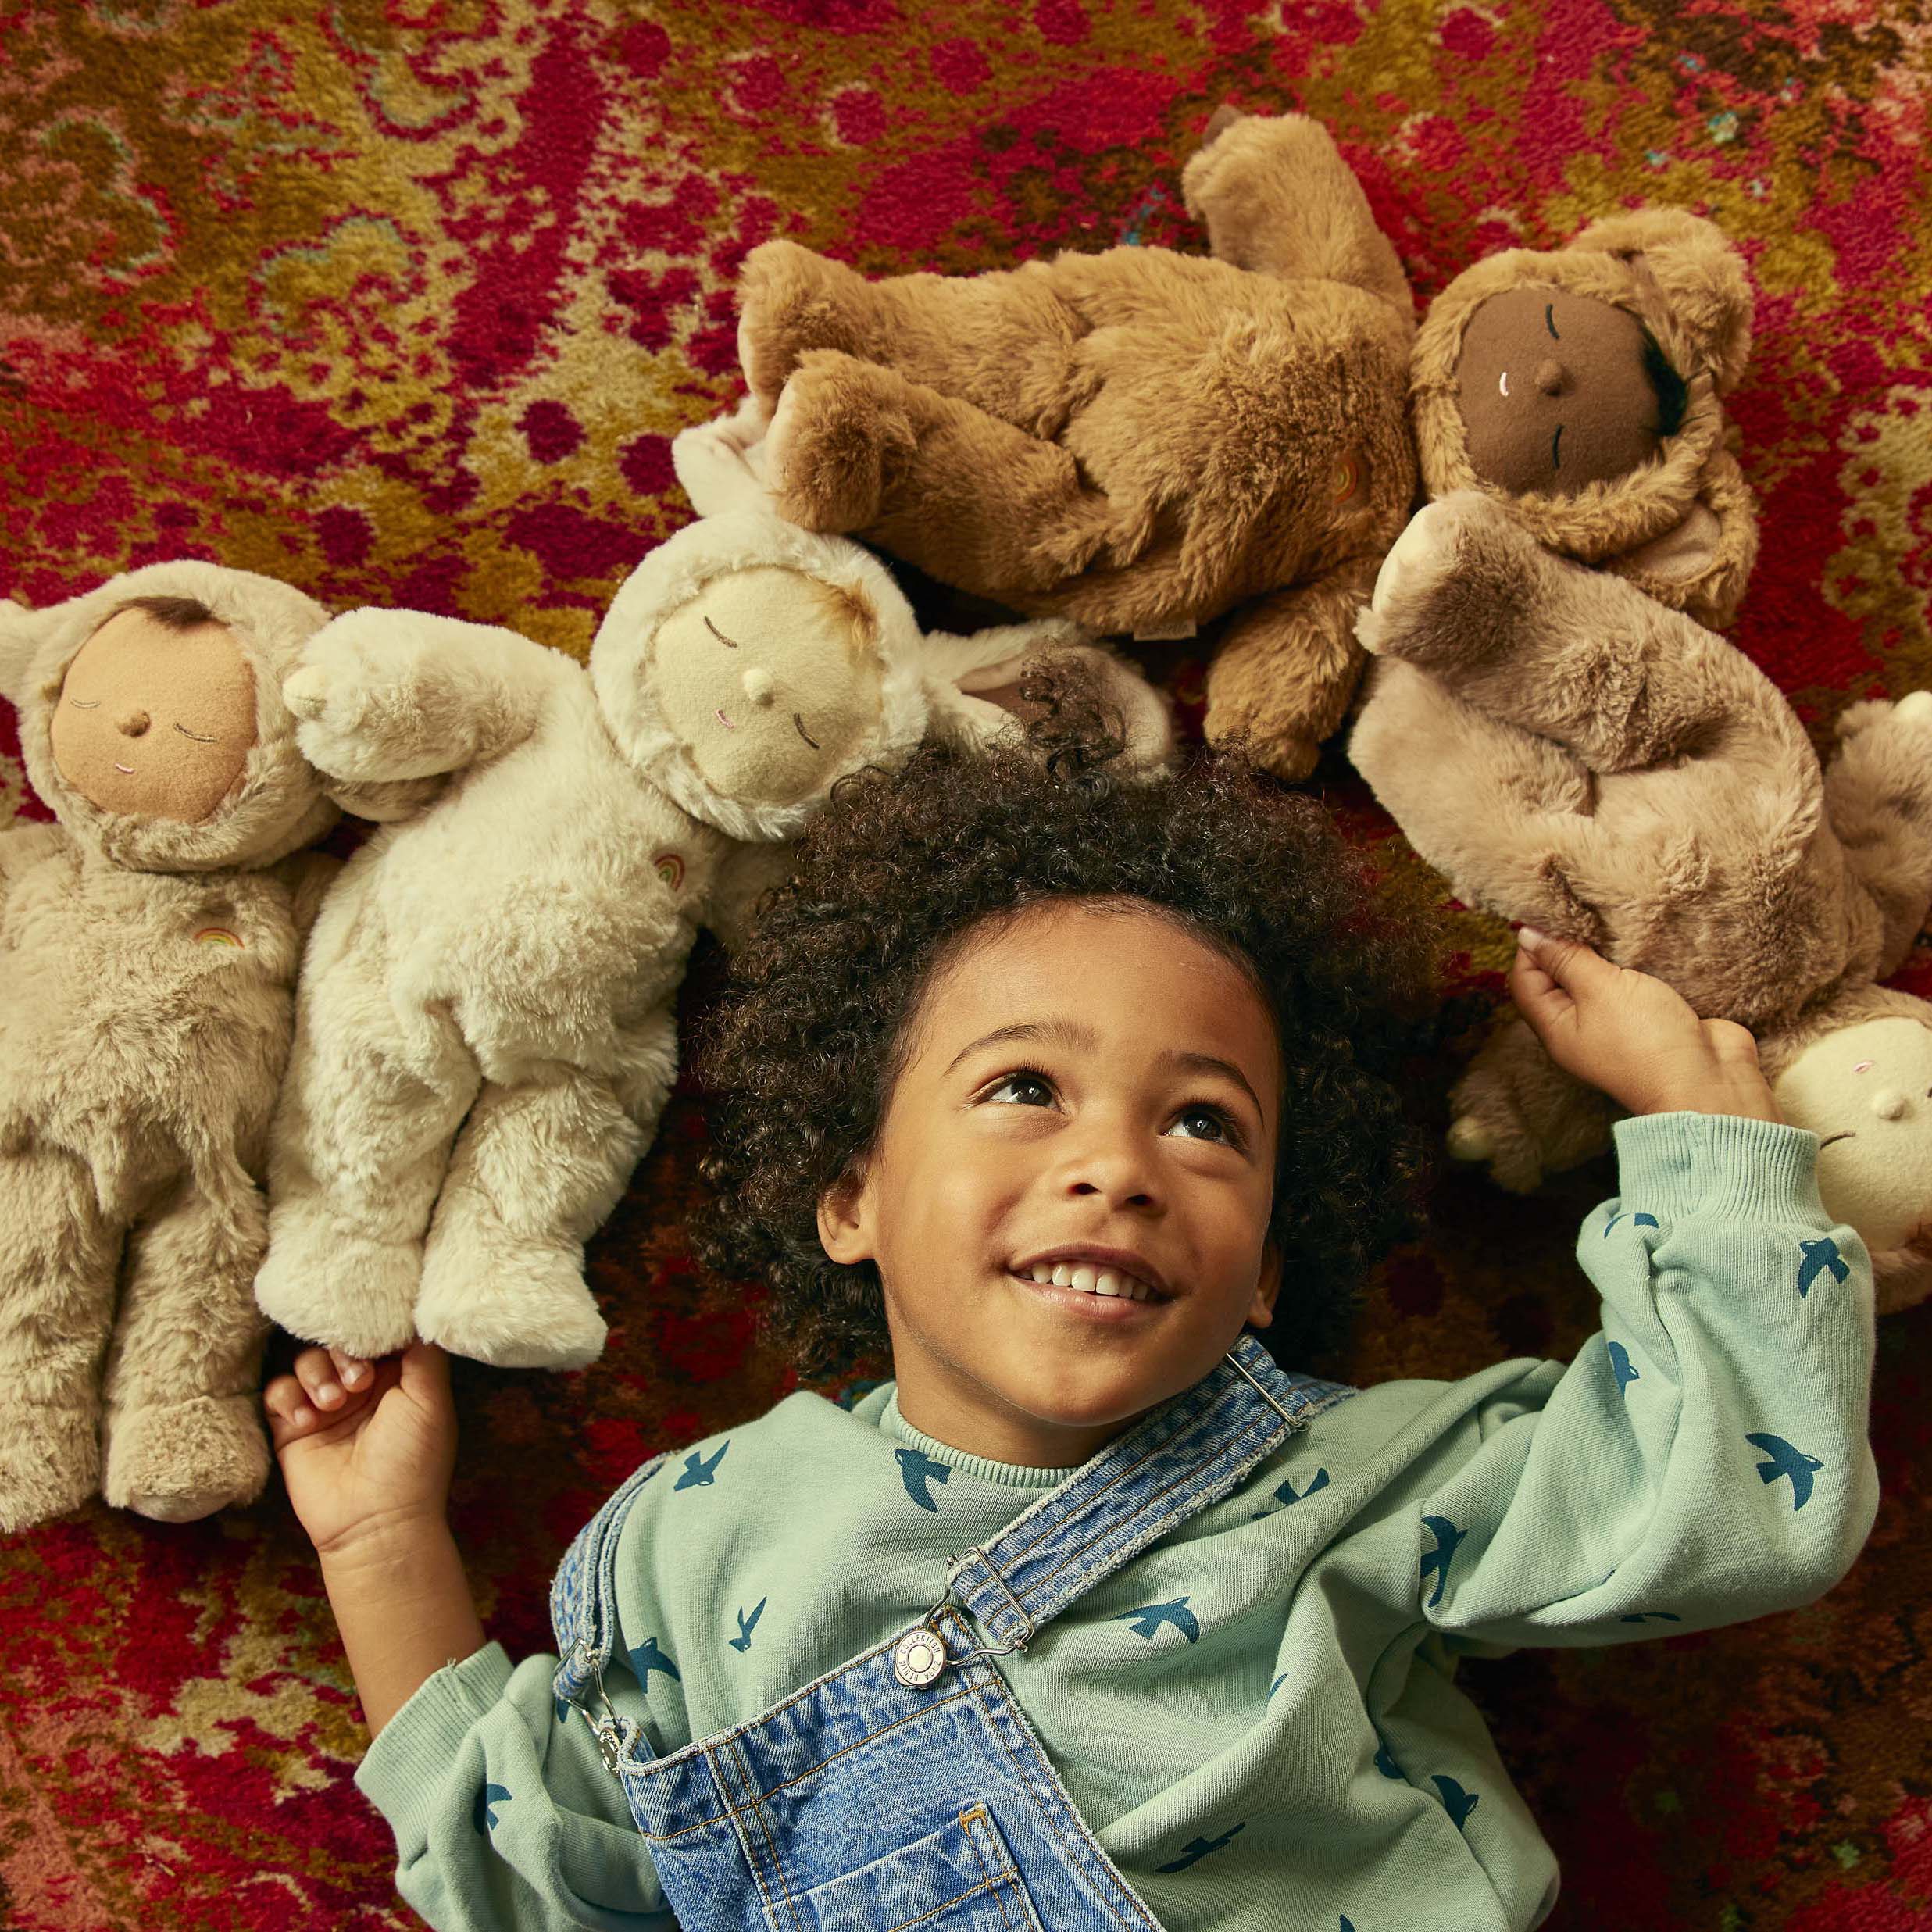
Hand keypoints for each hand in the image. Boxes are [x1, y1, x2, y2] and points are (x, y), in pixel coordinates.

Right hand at [265, 1343, 458, 1560]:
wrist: (374, 1523)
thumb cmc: (412, 1461)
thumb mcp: (430, 1400)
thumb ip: (424, 1353)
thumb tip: (416, 1311)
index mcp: (399, 1377)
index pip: (379, 1332)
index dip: (373, 1326)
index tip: (373, 1333)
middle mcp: (362, 1387)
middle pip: (339, 1340)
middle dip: (344, 1353)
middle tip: (358, 1381)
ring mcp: (326, 1406)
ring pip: (307, 1361)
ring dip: (316, 1375)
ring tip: (333, 1404)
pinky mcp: (292, 1428)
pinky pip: (278, 1392)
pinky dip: (289, 1398)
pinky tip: (307, 1420)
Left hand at [1509, 928, 1779, 1122]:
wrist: (1709, 1085)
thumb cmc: (1646, 1040)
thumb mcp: (1599, 989)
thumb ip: (1566, 959)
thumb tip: (1527, 934)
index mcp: (1555, 1026)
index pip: (1525, 978)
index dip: (1533, 946)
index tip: (1553, 914)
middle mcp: (1580, 1028)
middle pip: (1560, 977)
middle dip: (1571, 945)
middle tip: (1587, 913)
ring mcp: (1617, 1025)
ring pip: (1600, 980)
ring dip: (1607, 954)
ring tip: (1614, 921)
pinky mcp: (1651, 1020)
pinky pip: (1635, 987)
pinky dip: (1637, 966)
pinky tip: (1644, 942)